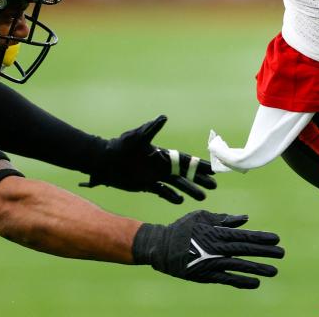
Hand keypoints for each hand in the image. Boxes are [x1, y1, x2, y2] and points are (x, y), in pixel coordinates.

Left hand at [80, 115, 216, 203]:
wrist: (104, 161)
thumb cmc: (120, 146)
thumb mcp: (136, 137)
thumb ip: (151, 129)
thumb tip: (164, 117)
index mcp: (161, 154)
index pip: (185, 160)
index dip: (199, 164)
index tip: (213, 169)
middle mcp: (161, 165)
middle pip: (185, 173)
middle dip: (199, 178)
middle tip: (214, 186)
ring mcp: (154, 175)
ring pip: (176, 184)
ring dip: (189, 189)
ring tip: (203, 197)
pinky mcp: (146, 185)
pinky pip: (162, 191)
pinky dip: (171, 196)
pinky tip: (180, 201)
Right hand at [132, 211, 283, 288]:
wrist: (161, 247)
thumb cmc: (183, 228)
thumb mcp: (202, 217)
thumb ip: (224, 219)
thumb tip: (245, 219)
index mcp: (217, 231)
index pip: (244, 235)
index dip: (261, 237)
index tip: (277, 239)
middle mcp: (217, 247)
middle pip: (245, 249)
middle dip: (265, 252)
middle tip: (282, 253)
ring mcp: (212, 262)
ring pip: (239, 266)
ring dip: (258, 268)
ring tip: (274, 270)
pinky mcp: (206, 275)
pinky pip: (227, 279)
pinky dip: (241, 281)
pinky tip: (255, 283)